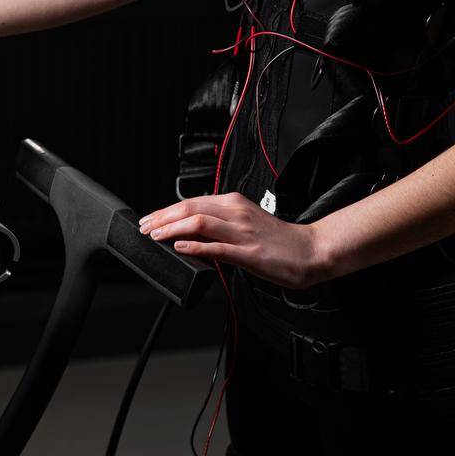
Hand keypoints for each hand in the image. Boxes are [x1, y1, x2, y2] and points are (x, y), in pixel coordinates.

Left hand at [138, 191, 325, 288]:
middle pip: (191, 208)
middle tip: (144, 227)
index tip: (149, 219)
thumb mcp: (245, 223)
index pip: (192, 202)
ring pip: (200, 222)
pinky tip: (181, 248)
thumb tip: (188, 232)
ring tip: (155, 236)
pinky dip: (196, 246)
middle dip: (162, 217)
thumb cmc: (277, 240)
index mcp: (234, 203)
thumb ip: (219, 224)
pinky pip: (218, 247)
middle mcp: (237, 212)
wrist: (310, 250)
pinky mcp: (250, 253)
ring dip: (172, 229)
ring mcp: (243, 232)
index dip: (166, 210)